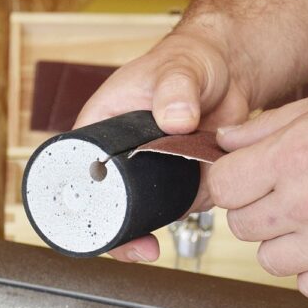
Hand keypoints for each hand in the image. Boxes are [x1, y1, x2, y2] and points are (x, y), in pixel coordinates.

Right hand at [74, 30, 250, 262]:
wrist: (228, 72)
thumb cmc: (190, 61)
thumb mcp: (179, 68)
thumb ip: (176, 88)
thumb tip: (175, 119)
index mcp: (102, 129)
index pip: (79, 171)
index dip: (82, 203)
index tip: (97, 224)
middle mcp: (121, 156)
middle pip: (107, 204)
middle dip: (120, 232)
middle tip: (138, 246)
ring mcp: (151, 172)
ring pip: (142, 212)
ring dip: (151, 229)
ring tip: (155, 245)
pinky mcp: (180, 180)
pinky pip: (178, 206)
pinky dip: (186, 213)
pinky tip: (194, 206)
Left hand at [212, 87, 307, 298]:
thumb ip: (267, 127)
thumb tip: (225, 141)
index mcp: (294, 157)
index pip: (222, 187)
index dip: (228, 183)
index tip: (240, 182)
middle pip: (240, 225)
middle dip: (253, 210)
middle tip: (279, 197)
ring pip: (267, 259)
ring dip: (280, 242)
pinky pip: (307, 285)